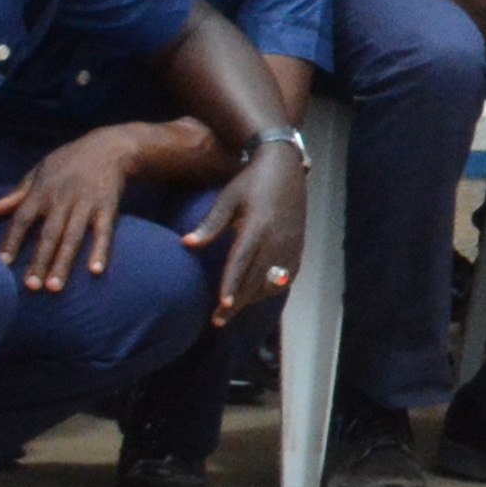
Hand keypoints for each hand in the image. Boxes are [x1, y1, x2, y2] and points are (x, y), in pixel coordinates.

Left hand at [0, 130, 148, 293]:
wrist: (109, 146)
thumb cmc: (68, 161)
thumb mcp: (39, 171)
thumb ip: (17, 194)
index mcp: (43, 190)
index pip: (22, 218)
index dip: (11, 240)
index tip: (1, 263)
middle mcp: (63, 198)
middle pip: (49, 234)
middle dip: (39, 261)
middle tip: (31, 286)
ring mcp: (87, 203)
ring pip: (73, 237)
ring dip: (64, 263)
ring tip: (55, 287)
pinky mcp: (108, 207)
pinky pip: (104, 232)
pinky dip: (100, 250)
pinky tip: (96, 270)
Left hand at [185, 139, 309, 323]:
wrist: (286, 166)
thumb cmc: (251, 181)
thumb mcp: (227, 198)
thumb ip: (209, 224)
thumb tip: (186, 244)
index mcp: (257, 226)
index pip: (242, 263)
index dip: (231, 286)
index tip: (221, 307)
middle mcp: (276, 239)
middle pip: (255, 280)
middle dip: (237, 303)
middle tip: (218, 321)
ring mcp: (291, 244)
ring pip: (272, 282)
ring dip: (253, 298)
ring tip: (233, 306)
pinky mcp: (299, 246)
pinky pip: (287, 276)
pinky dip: (272, 288)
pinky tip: (257, 293)